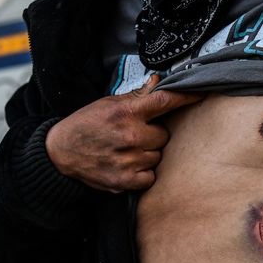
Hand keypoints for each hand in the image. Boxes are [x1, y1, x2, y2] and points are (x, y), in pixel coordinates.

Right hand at [45, 75, 202, 191]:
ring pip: (158, 156)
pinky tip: (127, 165)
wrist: (60, 152)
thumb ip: (137, 97)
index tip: (202, 94)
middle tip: (135, 134)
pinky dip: (143, 173)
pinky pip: (150, 176)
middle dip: (154, 135)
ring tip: (127, 150)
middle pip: (164, 135)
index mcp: (126, 112)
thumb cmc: (87, 124)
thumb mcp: (109, 104)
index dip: (186, 97)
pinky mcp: (124, 181)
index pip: (165, 101)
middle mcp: (130, 135)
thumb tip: (160, 82)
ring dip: (147, 154)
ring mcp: (128, 160)